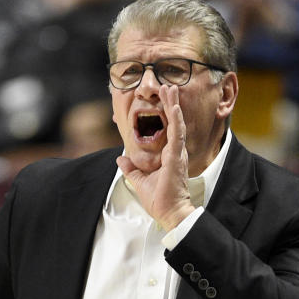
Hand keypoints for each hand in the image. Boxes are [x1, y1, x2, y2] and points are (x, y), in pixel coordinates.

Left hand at [116, 84, 195, 230]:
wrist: (169, 212)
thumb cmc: (159, 199)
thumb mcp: (139, 181)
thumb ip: (131, 169)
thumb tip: (120, 158)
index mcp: (169, 156)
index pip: (168, 129)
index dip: (166, 113)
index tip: (163, 99)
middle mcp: (175, 152)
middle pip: (174, 122)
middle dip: (171, 103)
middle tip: (168, 86)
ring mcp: (177, 153)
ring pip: (177, 123)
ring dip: (173, 105)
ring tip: (171, 89)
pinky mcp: (176, 157)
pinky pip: (177, 134)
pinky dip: (176, 119)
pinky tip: (174, 106)